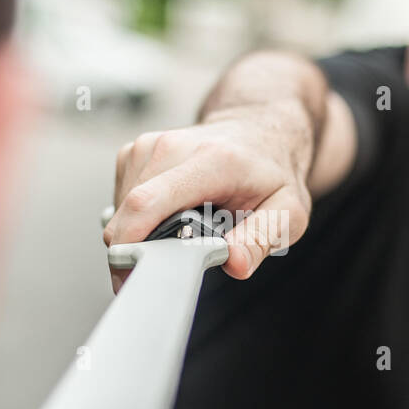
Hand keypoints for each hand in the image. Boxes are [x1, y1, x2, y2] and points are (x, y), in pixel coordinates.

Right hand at [102, 102, 312, 291]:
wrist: (258, 133)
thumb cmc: (271, 174)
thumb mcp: (286, 212)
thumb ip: (261, 239)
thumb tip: (235, 263)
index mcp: (212, 160)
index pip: (148, 202)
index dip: (130, 243)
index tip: (132, 275)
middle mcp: (172, 146)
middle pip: (129, 213)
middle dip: (140, 250)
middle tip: (174, 263)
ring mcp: (148, 146)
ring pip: (121, 211)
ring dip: (141, 233)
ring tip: (180, 230)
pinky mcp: (134, 152)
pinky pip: (121, 201)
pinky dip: (138, 217)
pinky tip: (169, 213)